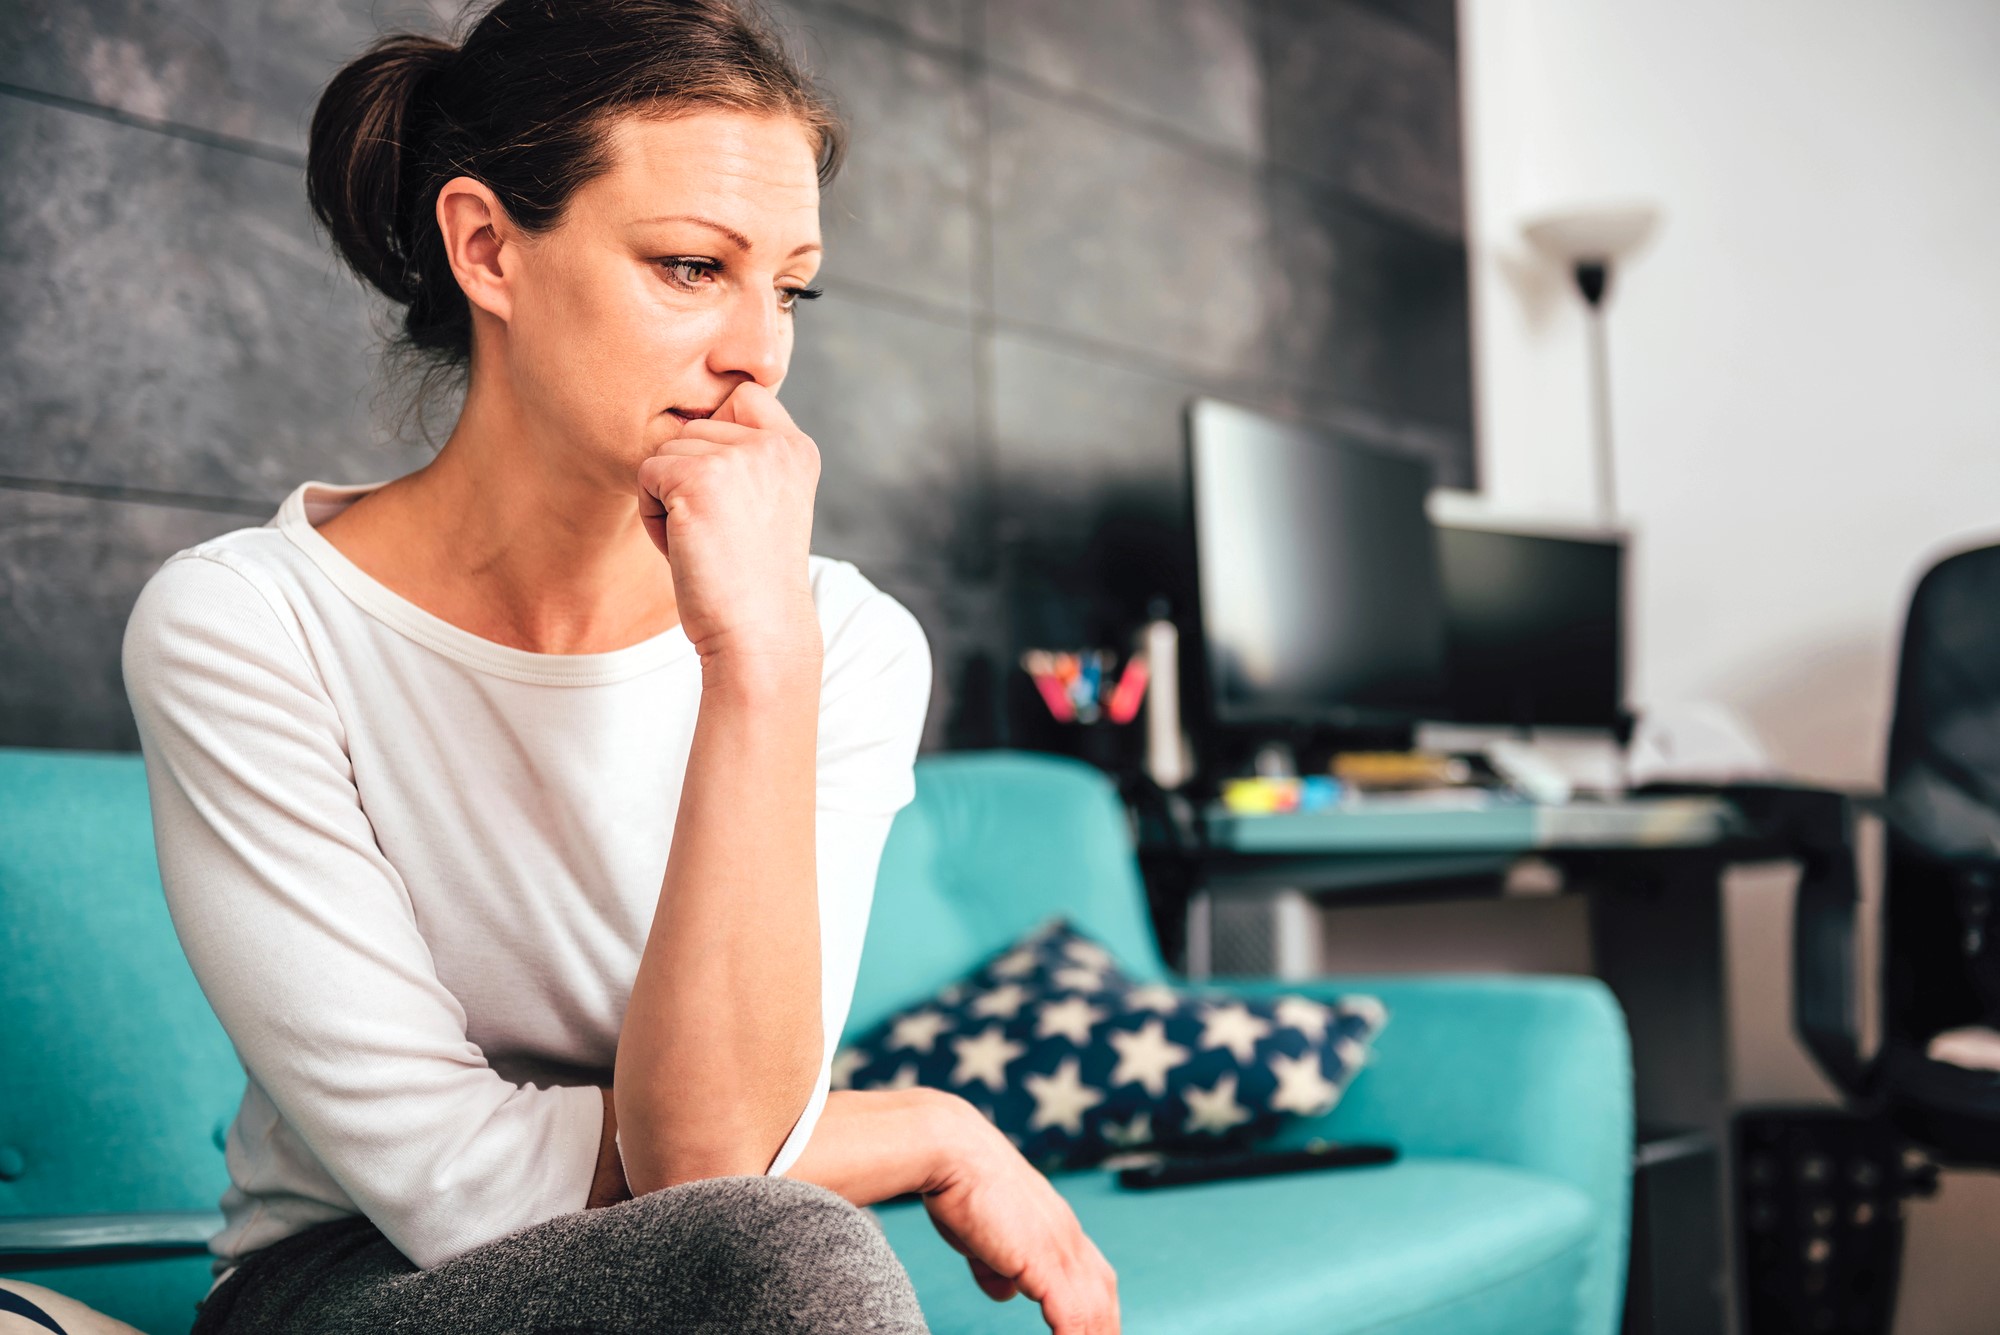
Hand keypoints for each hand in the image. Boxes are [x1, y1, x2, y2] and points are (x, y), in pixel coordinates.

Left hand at [636, 381, 820, 667]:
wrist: (758, 633)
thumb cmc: (752, 581)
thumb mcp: (766, 504)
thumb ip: (746, 458)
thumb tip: (687, 422)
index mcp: (797, 449)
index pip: (743, 396)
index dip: (720, 438)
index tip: (731, 497)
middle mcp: (773, 444)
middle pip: (693, 428)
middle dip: (689, 478)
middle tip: (719, 532)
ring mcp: (737, 457)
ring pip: (665, 451)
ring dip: (668, 498)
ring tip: (705, 542)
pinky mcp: (697, 477)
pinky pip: (645, 475)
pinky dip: (652, 516)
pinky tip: (687, 547)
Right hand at [920, 1103, 1119, 1333]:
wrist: (952, 1152)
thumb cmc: (958, 1184)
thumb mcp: (980, 1234)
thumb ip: (995, 1266)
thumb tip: (1005, 1293)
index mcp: (1056, 1225)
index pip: (1092, 1272)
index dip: (1096, 1304)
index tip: (1093, 1327)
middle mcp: (1066, 1236)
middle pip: (1103, 1292)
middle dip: (1106, 1324)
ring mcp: (1059, 1248)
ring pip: (1094, 1309)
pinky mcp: (1044, 1262)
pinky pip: (1073, 1317)